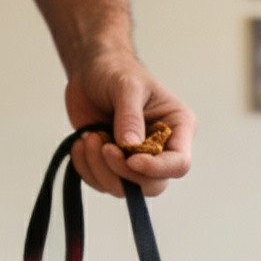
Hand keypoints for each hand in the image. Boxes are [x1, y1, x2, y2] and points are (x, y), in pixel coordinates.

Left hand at [65, 53, 196, 198]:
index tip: (130, 158)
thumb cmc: (116, 71)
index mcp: (177, 128)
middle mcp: (161, 149)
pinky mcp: (112, 165)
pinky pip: (101, 183)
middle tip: (103, 146)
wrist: (91, 71)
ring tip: (88, 137)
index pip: (179, 163)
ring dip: (100, 169)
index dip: (156, 168)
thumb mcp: (126, 85)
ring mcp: (136, 160)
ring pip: (124, 189)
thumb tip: (130, 147)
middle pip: (152, 185)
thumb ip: (130, 116)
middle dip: (123, 172)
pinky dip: (86, 168)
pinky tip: (81, 143)